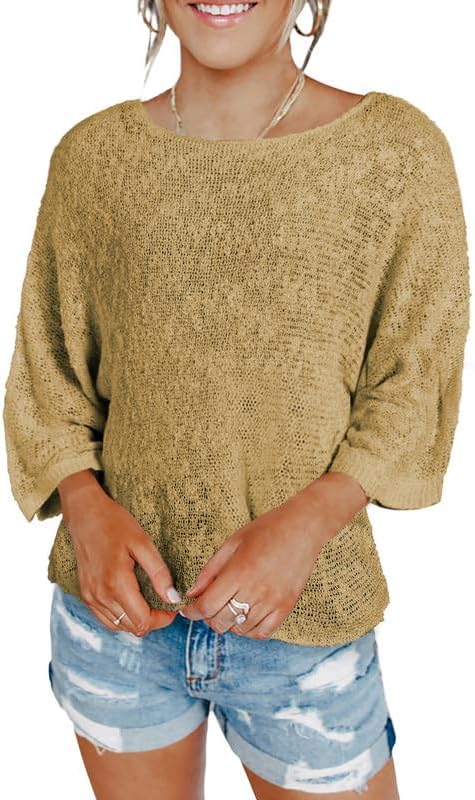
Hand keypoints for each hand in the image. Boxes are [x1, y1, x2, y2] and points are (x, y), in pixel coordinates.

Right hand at [59, 471, 180, 636]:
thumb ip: (159, 573)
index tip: (172, 605)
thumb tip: (172, 598)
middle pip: (132, 628)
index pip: (143, 622)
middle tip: (165, 602)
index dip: (163, 619)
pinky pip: (105, 618)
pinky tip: (131, 600)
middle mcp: (100, 595)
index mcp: (116, 583)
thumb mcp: (143, 542)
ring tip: (150, 601)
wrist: (84, 514)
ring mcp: (90, 596)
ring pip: (119, 626)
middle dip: (153, 620)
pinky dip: (121, 616)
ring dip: (137, 619)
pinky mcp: (85, 594)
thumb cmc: (115, 524)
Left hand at [180, 471, 367, 639]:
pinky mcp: (286, 607)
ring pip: (239, 629)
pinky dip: (249, 630)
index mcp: (238, 572)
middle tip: (209, 604)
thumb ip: (210, 570)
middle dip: (208, 617)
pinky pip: (262, 633)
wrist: (303, 528)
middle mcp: (255, 590)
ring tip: (229, 606)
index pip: (207, 606)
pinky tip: (246, 616)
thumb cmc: (265, 530)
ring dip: (228, 622)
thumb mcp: (232, 543)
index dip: (192, 612)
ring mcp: (273, 601)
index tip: (187, 610)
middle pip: (220, 622)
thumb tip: (191, 594)